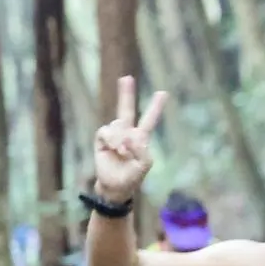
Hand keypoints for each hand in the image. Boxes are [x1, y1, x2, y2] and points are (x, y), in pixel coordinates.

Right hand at [93, 76, 167, 202]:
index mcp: (141, 138)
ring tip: (122, 151)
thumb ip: (141, 149)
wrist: (116, 187)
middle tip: (127, 78)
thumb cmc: (132, 176)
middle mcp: (127, 133)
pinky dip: (111, 139)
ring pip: (117, 124)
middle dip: (126, 94)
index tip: (163, 93)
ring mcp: (114, 135)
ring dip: (120, 137)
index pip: (149, 120)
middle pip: (126, 109)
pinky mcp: (102, 139)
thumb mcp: (144, 164)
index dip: (155, 107)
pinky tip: (114, 148)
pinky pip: (106, 131)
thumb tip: (128, 137)